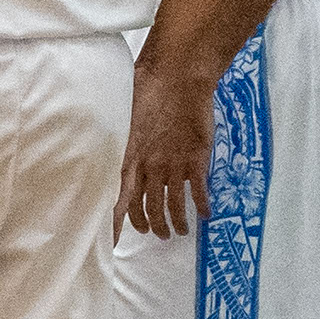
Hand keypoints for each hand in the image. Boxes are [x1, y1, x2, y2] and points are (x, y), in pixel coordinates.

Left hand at [113, 58, 213, 240]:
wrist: (178, 77)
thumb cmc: (151, 92)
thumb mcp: (131, 122)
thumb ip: (131, 145)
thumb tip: (126, 157)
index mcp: (131, 157)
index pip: (121, 197)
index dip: (118, 221)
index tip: (114, 241)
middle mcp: (150, 165)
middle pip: (148, 207)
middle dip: (153, 226)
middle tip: (159, 234)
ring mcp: (173, 163)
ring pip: (173, 204)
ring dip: (177, 222)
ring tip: (180, 231)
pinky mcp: (196, 158)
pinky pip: (198, 191)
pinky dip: (201, 206)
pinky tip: (205, 214)